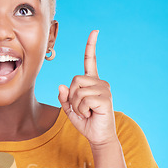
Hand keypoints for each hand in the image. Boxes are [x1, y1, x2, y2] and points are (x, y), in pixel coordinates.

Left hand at [58, 30, 117, 146]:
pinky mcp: (106, 99)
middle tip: (81, 108)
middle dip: (72, 96)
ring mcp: (104, 90)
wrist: (98, 137)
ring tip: (87, 112)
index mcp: (92, 82)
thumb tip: (62, 86)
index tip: (95, 31)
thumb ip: (64, 98)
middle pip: (75, 80)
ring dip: (77, 105)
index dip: (91, 46)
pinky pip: (84, 99)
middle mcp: (100, 83)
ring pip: (78, 91)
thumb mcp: (70, 110)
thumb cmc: (86, 122)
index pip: (91, 61)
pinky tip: (90, 114)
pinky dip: (82, 109)